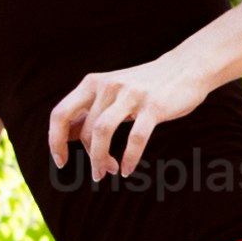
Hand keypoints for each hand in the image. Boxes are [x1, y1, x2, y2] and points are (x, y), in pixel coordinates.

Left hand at [49, 57, 213, 178]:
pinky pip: (135, 138)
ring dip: (102, 159)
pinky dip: (129, 158)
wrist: (186, 67)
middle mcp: (108, 85)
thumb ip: (90, 111)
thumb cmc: (145, 86)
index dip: (55, 141)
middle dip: (90, 157)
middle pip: (86, 129)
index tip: (61, 161)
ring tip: (108, 172)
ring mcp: (130, 94)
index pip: (60, 114)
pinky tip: (127, 169)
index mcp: (93, 83)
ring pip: (103, 132)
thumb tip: (66, 136)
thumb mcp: (112, 93)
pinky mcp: (153, 105)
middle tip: (98, 173)